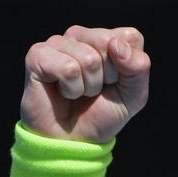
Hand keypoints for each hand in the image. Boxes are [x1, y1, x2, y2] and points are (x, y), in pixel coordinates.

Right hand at [20, 25, 150, 142]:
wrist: (74, 141)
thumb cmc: (102, 114)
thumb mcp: (134, 94)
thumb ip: (139, 66)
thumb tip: (116, 44)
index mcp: (106, 38)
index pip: (130, 36)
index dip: (129, 66)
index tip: (115, 82)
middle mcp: (81, 35)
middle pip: (108, 42)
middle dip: (108, 75)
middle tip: (95, 90)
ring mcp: (58, 43)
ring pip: (88, 58)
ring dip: (88, 86)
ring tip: (78, 93)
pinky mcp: (38, 55)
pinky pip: (68, 68)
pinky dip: (71, 88)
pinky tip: (63, 92)